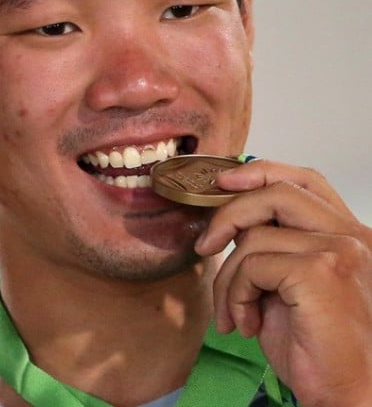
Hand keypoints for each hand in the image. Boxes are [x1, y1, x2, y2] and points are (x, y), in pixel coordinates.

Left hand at [194, 160, 371, 405]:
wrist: (345, 392)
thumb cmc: (317, 348)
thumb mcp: (288, 287)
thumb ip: (272, 249)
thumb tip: (229, 224)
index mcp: (350, 236)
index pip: (305, 182)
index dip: (260, 172)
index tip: (222, 182)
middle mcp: (354, 237)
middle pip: (276, 193)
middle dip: (228, 214)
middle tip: (204, 246)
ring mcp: (341, 251)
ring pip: (253, 237)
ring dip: (229, 279)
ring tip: (235, 314)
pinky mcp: (320, 271)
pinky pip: (251, 265)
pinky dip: (236, 295)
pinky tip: (246, 324)